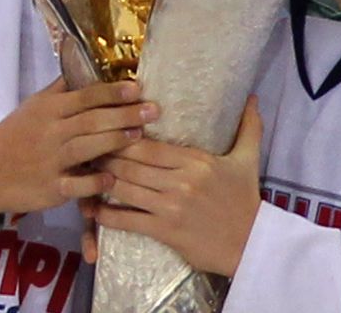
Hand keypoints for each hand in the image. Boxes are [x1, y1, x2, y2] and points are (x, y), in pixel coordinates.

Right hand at [0, 78, 158, 215]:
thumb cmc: (15, 135)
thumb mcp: (34, 106)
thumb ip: (62, 89)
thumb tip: (89, 65)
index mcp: (50, 109)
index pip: (85, 95)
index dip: (112, 92)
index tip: (137, 88)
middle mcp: (51, 132)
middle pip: (92, 120)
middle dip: (125, 115)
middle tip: (153, 110)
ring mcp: (51, 161)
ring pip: (87, 148)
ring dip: (115, 142)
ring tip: (140, 136)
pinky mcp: (50, 188)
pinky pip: (75, 185)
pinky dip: (94, 182)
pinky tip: (112, 179)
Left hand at [92, 96, 263, 275]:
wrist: (251, 243)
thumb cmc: (245, 199)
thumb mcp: (249, 159)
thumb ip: (249, 126)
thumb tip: (252, 97)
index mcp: (197, 160)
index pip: (150, 146)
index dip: (124, 138)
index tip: (108, 132)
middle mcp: (181, 181)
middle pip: (132, 165)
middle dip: (107, 157)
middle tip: (89, 150)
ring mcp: (171, 208)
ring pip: (126, 189)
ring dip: (103, 182)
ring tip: (87, 174)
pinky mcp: (165, 231)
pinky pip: (128, 221)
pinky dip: (107, 215)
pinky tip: (94, 209)